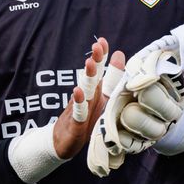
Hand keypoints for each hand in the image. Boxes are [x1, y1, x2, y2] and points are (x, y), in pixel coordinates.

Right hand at [53, 39, 125, 158]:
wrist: (62, 142)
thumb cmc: (86, 118)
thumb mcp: (102, 98)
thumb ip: (112, 77)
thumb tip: (120, 53)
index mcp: (95, 90)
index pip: (99, 70)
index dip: (102, 56)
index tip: (103, 41)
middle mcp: (87, 96)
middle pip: (92, 76)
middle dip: (95, 60)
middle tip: (97, 46)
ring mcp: (80, 108)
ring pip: (85, 90)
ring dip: (87, 76)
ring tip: (90, 62)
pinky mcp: (75, 123)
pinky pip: (77, 111)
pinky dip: (78, 102)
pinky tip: (77, 92)